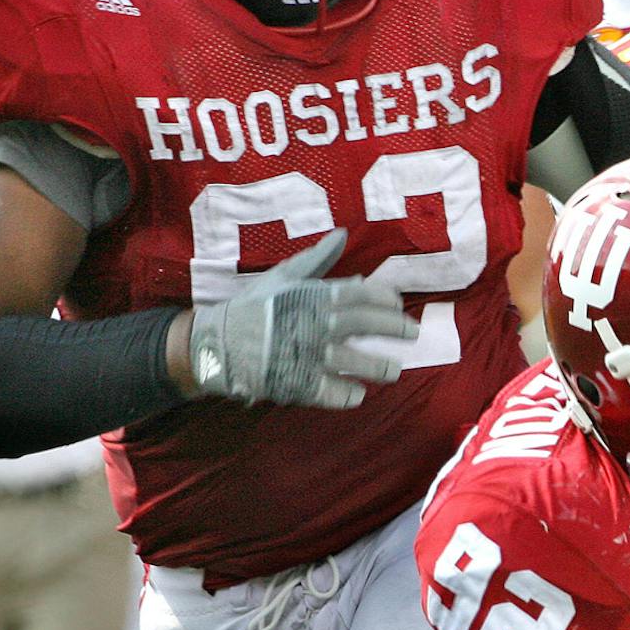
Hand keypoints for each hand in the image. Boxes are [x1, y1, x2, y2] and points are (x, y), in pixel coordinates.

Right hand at [185, 229, 416, 408]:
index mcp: (313, 296)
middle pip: (368, 325)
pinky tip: (358, 392)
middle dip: (396, 328)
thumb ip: (317, 259)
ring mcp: (309, 355)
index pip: (363, 294)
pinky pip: (335, 394)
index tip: (398, 305)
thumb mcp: (284, 276)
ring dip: (381, 368)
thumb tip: (342, 234)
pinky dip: (350, 395)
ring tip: (393, 370)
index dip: (386, 299)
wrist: (216, 342)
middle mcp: (316, 323)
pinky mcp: (300, 384)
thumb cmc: (254, 307)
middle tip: (413, 334)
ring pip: (358, 363)